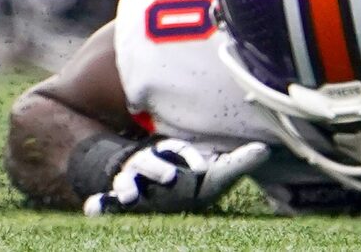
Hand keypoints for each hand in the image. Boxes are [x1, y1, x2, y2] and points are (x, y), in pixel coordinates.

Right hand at [81, 139, 266, 215]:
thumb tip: (266, 149)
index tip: (198, 169)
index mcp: (173, 156)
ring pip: (126, 182)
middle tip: (170, 177)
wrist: (154, 187)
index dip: (187, 156)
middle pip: (150, 163)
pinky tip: (93, 211)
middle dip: (157, 169)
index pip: (177, 150)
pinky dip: (98, 206)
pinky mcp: (118, 201)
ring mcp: (132, 183)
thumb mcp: (214, 177)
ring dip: (126, 188)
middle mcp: (149, 166)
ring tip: (127, 198)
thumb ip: (237, 163)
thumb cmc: (190, 183)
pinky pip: (104, 203)